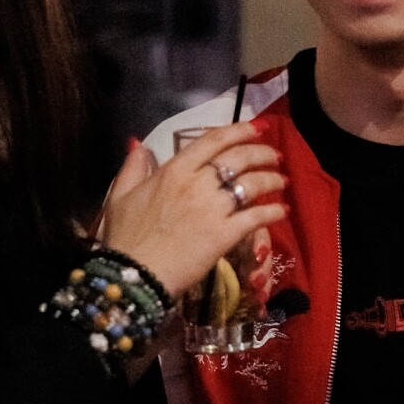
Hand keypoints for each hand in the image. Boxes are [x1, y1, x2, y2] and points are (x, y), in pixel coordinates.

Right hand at [99, 123, 286, 299]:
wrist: (134, 275)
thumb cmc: (125, 238)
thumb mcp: (120, 195)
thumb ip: (132, 167)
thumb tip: (139, 145)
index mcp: (174, 170)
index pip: (213, 140)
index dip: (240, 130)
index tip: (257, 128)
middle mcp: (197, 183)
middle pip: (239, 157)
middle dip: (262, 152)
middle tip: (275, 155)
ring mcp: (213, 209)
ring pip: (252, 184)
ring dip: (272, 179)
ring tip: (282, 181)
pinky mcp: (225, 234)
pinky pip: (257, 217)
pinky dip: (273, 212)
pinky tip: (282, 212)